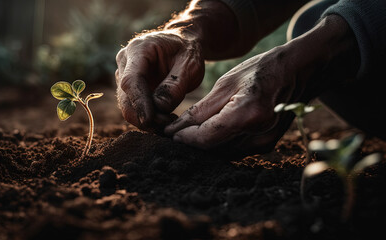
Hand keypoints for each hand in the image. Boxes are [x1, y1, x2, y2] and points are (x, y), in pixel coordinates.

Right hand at [115, 32, 204, 131]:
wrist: (183, 43)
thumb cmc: (187, 50)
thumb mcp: (190, 64)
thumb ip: (175, 85)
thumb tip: (159, 108)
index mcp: (138, 49)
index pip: (131, 80)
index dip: (139, 103)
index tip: (150, 120)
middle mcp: (125, 62)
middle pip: (125, 97)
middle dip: (144, 116)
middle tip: (167, 125)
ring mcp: (123, 75)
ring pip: (128, 105)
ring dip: (146, 119)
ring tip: (170, 120)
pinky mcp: (129, 88)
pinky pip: (134, 107)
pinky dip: (147, 117)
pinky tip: (165, 118)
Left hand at [164, 47, 296, 154]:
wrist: (298, 73)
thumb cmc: (261, 71)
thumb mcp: (226, 83)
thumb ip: (201, 110)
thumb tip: (176, 131)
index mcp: (247, 114)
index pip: (205, 137)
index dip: (183, 138)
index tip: (166, 132)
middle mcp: (258, 134)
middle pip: (212, 149)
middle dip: (190, 142)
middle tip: (172, 133)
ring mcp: (264, 143)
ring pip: (222, 152)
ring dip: (204, 145)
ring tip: (188, 132)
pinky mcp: (266, 146)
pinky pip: (234, 150)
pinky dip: (219, 143)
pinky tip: (210, 131)